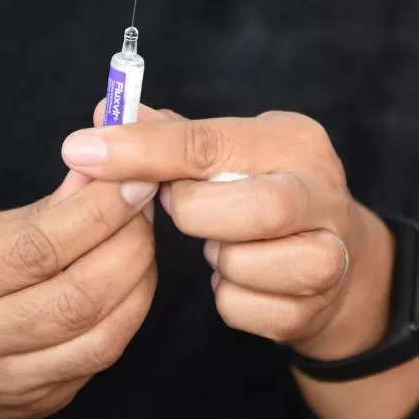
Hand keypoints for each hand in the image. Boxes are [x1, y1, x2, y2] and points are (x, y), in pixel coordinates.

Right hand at [0, 172, 156, 418]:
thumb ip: (42, 210)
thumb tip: (106, 174)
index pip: (36, 248)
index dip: (97, 212)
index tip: (133, 179)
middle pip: (76, 298)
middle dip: (130, 245)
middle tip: (146, 205)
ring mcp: (6, 383)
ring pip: (100, 338)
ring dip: (139, 281)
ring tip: (142, 240)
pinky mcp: (38, 405)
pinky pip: (101, 358)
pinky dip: (128, 313)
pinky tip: (130, 280)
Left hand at [62, 112, 393, 360]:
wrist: (337, 259)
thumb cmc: (260, 190)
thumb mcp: (225, 151)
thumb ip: (166, 133)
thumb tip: (106, 110)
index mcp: (294, 139)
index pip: (209, 142)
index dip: (141, 150)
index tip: (82, 151)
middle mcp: (323, 191)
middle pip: (254, 207)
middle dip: (196, 213)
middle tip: (180, 210)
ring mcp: (330, 253)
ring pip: (248, 263)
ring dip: (217, 259)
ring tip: (221, 244)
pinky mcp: (316, 306)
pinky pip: (247, 309)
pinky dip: (228, 298)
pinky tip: (238, 278)